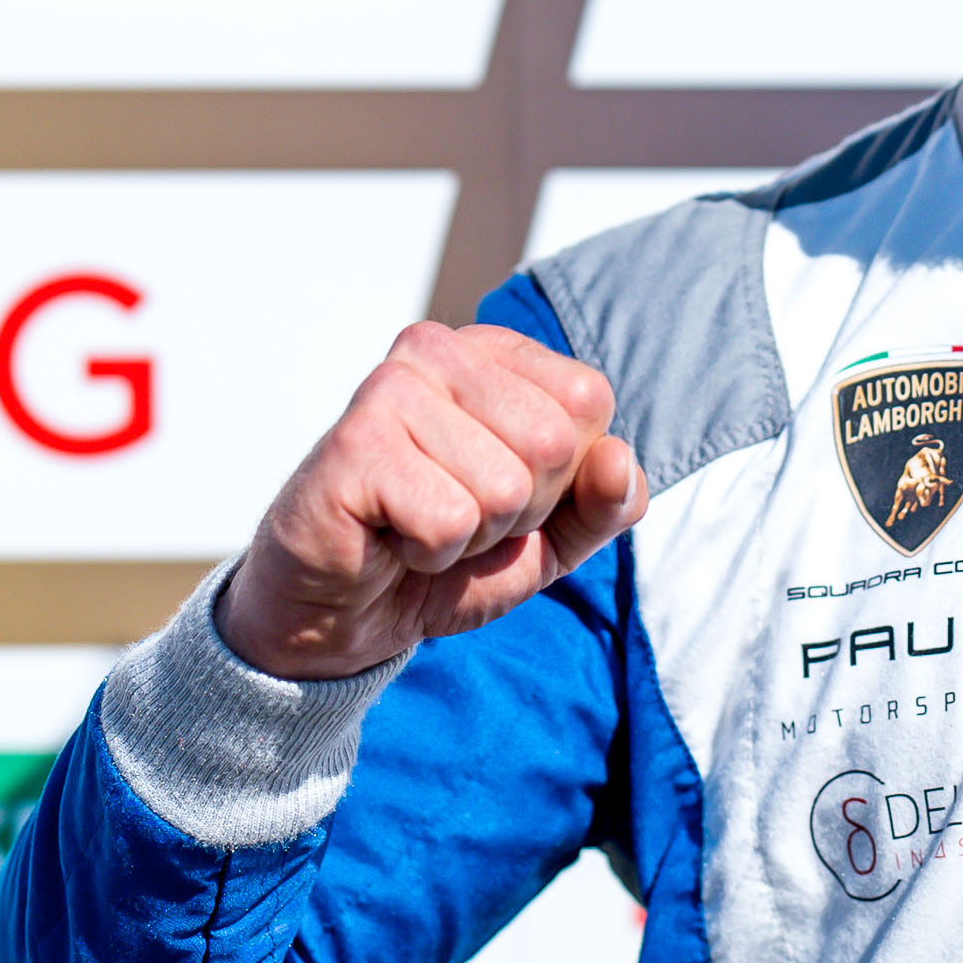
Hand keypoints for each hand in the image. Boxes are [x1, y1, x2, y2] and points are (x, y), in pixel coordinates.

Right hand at [216, 324, 648, 680]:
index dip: (561, 476)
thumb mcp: (553, 537)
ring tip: (420, 525)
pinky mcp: (353, 445)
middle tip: (456, 515)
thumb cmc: (446, 555)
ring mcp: (390, 389)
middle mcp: (439, 351)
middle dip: (517, 510)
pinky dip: (430, 553)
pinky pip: (450, 520)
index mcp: (493, 353)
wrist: (345, 611)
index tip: (499, 490)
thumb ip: (606, 502)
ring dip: (472, 534)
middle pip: (552, 441)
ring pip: (503, 486)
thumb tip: (618, 458)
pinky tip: (391, 538)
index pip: (589, 402)